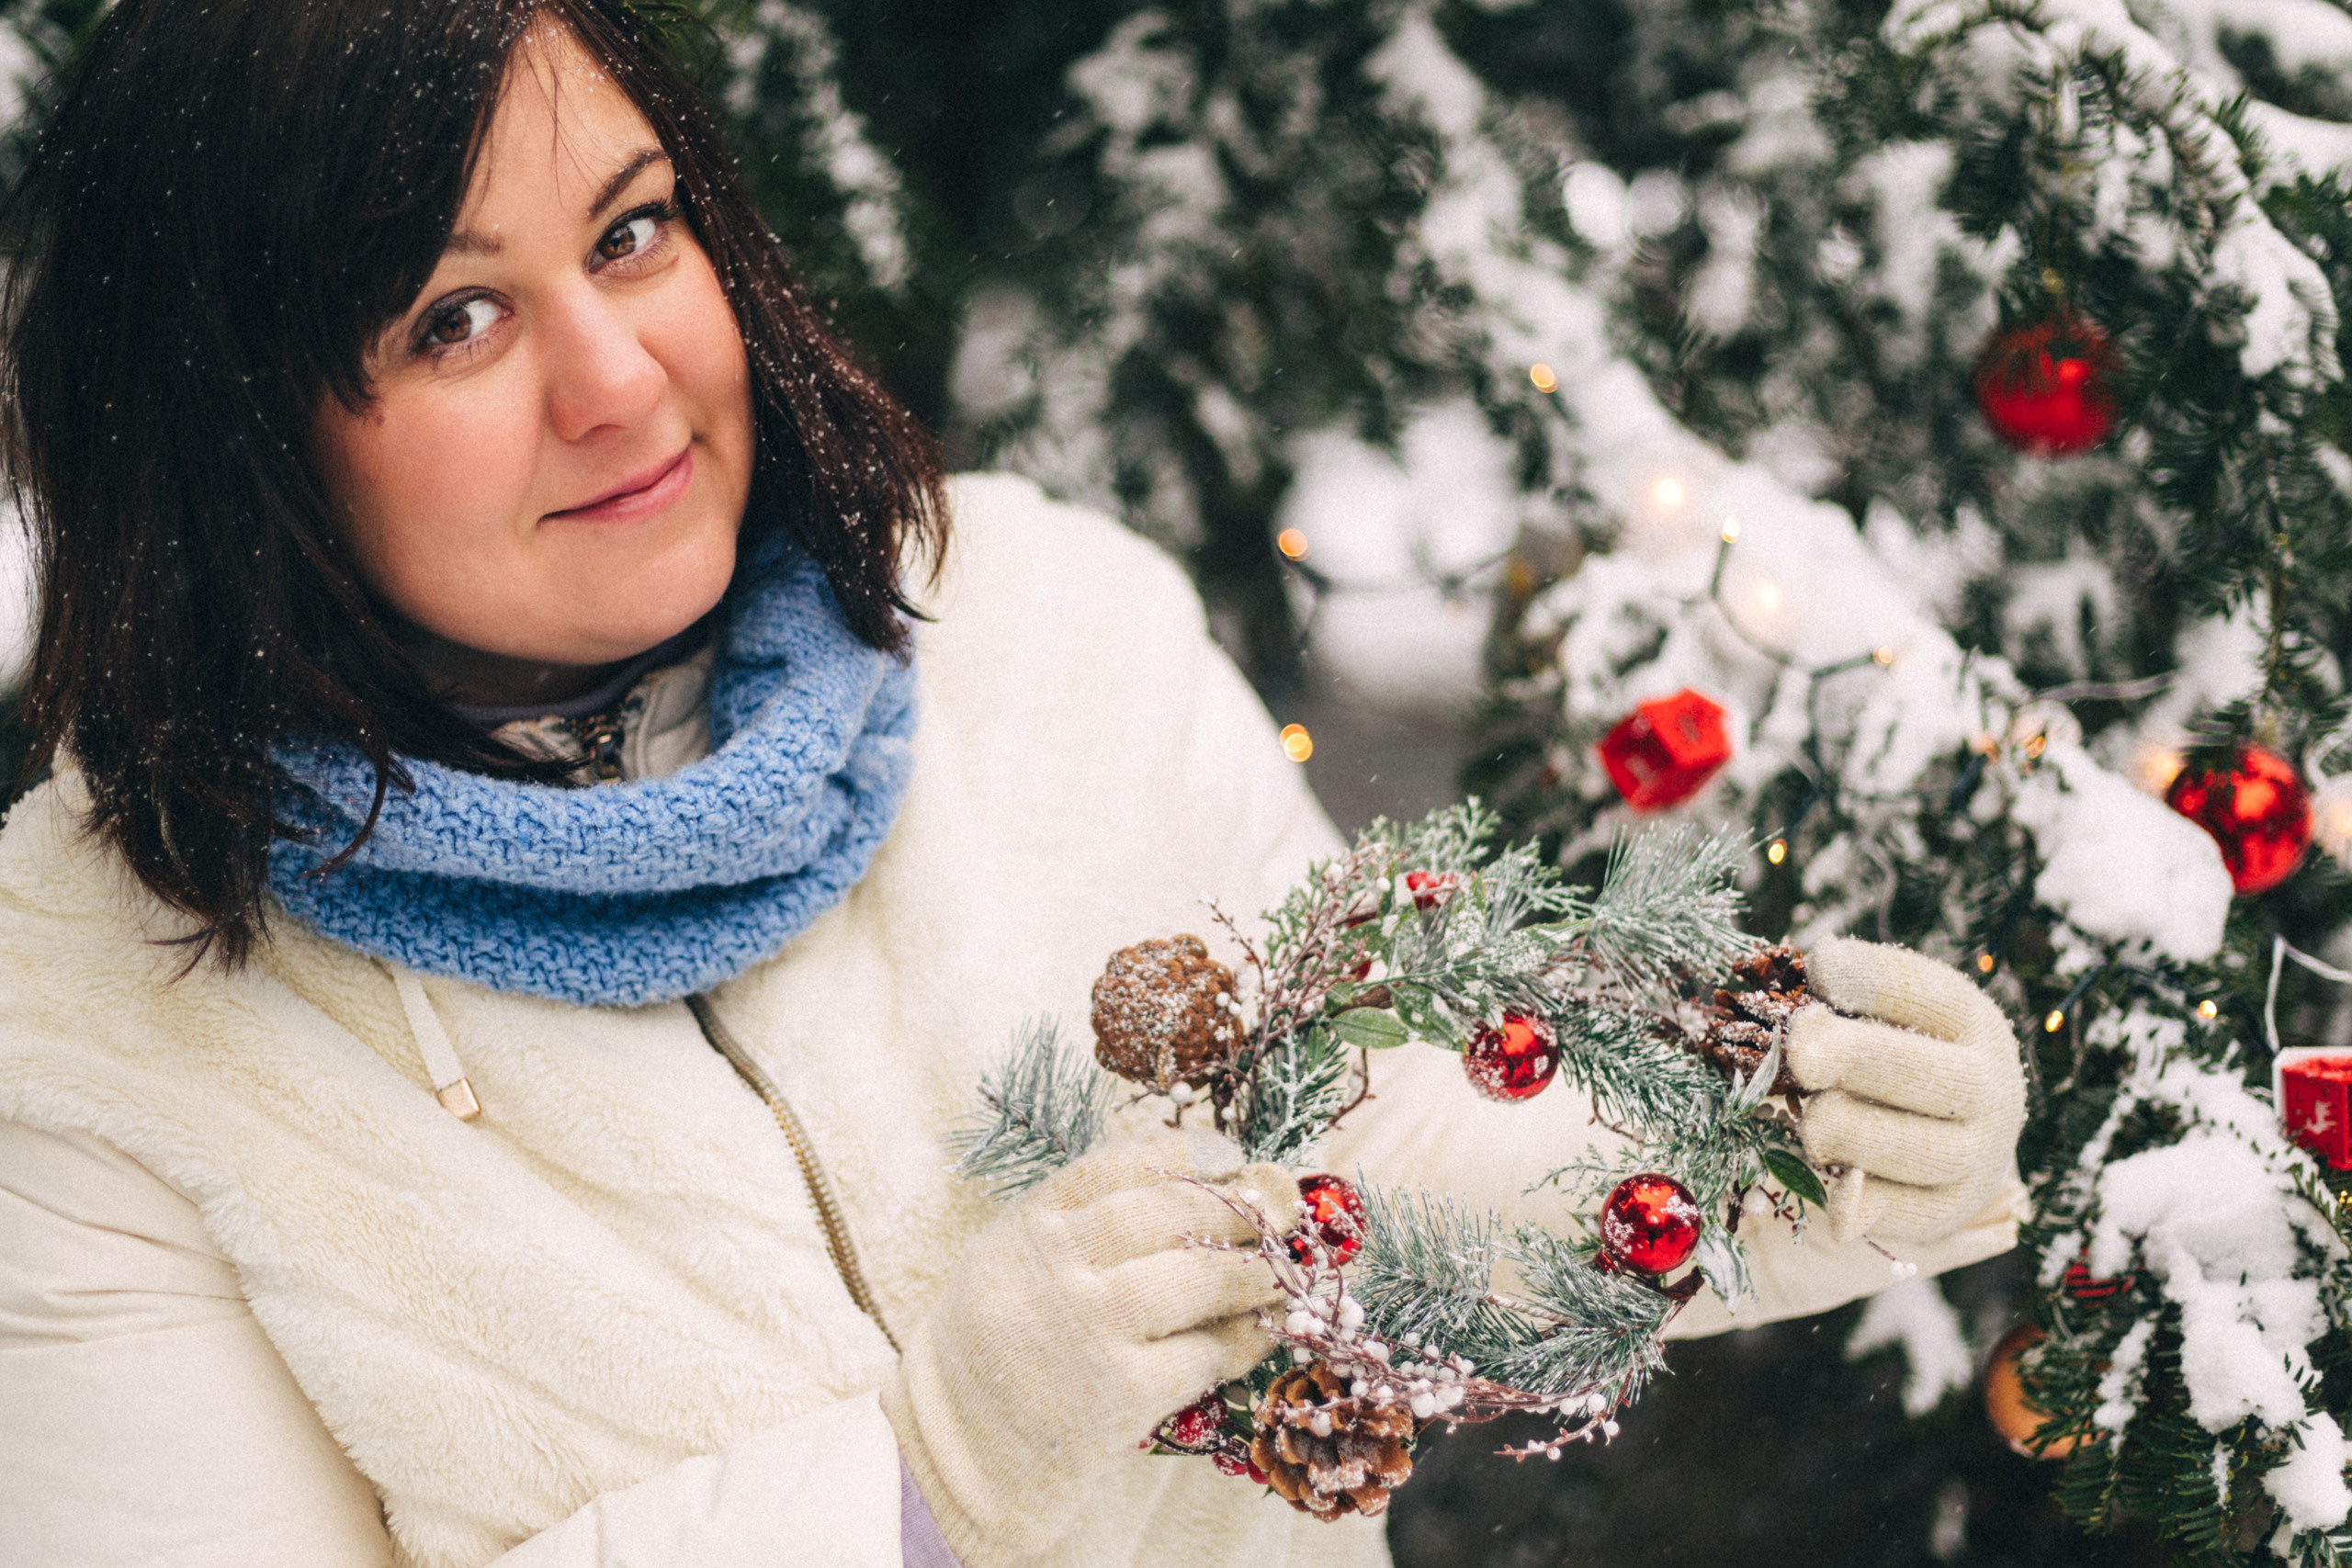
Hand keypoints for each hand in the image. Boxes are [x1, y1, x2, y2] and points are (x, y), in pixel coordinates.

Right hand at [884, 1131, 1300, 1563]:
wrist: (955, 1449)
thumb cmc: (1001, 1343)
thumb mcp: (1016, 1259)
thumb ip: (1084, 1221)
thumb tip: (1204, 1182)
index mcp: (1030, 1225)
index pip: (1119, 1163)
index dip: (1189, 1153)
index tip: (1230, 1158)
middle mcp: (1055, 1267)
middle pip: (1167, 1211)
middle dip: (1236, 1204)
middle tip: (1279, 1203)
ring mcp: (1087, 1330)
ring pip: (1194, 1277)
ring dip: (1251, 1270)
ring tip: (1280, 1270)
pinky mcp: (1117, 1395)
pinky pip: (1202, 1354)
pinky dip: (1240, 1340)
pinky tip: (1259, 1334)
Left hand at [1787, 937, 2025, 1244]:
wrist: (1956, 1124)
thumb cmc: (1893, 1047)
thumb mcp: (1881, 1009)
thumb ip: (1843, 997)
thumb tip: (1813, 974)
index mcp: (1969, 1019)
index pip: (1928, 993)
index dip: (1872, 980)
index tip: (1818, 968)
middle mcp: (1988, 1086)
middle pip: (1928, 1075)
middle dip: (1856, 1059)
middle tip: (1800, 1050)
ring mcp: (1978, 1152)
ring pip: (1917, 1150)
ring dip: (1851, 1132)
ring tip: (1807, 1117)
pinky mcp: (1950, 1207)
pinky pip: (1906, 1212)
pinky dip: (1865, 1205)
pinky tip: (1834, 1199)